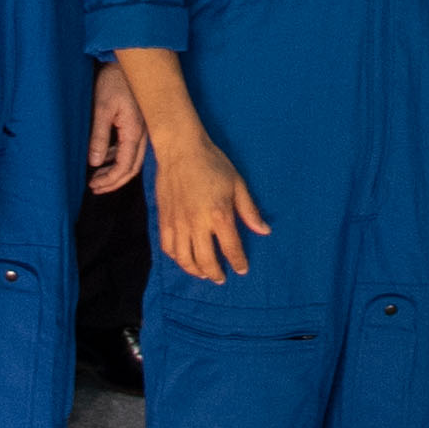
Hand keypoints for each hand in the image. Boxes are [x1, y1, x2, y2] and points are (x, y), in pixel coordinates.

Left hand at [86, 60, 147, 195]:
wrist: (129, 62)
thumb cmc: (114, 81)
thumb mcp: (101, 108)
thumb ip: (99, 137)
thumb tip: (95, 162)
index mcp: (135, 132)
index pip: (125, 167)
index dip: (110, 181)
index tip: (94, 186)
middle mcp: (143, 134)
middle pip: (132, 168)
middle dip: (114, 182)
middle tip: (95, 188)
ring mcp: (143, 129)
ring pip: (132, 160)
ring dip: (115, 171)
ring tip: (97, 176)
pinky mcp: (138, 124)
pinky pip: (130, 148)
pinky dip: (118, 158)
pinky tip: (105, 158)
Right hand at [150, 129, 269, 281]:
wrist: (180, 149)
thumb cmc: (212, 163)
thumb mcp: (237, 184)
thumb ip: (249, 210)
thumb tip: (264, 231)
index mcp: (218, 214)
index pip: (230, 248)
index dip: (238, 262)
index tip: (242, 270)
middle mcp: (196, 223)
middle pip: (205, 260)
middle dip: (216, 273)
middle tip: (221, 278)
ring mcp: (178, 223)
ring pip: (184, 259)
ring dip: (195, 271)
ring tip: (204, 274)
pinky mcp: (164, 220)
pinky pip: (168, 248)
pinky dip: (176, 259)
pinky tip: (185, 259)